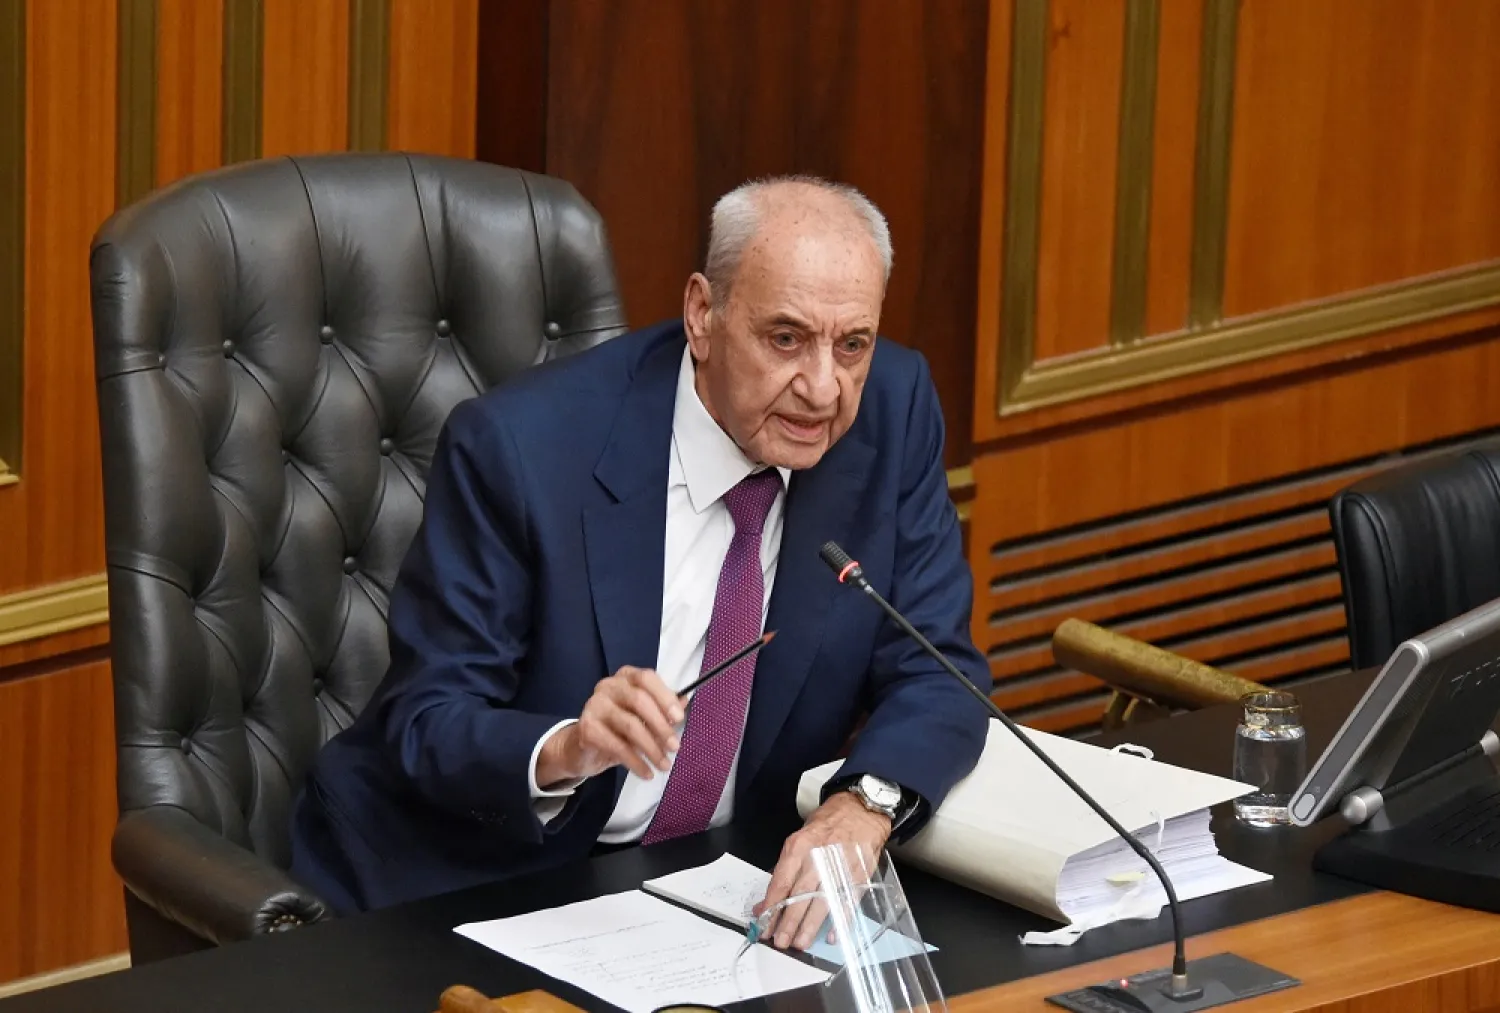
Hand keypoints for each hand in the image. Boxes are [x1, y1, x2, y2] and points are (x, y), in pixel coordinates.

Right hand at [536, 666, 683, 785]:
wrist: (583, 748)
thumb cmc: (618, 728)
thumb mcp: (643, 718)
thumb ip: (663, 709)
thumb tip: (684, 703)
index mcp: (626, 677)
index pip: (647, 678)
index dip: (665, 697)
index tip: (679, 718)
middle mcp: (608, 686)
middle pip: (639, 700)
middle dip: (661, 726)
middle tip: (675, 747)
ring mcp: (594, 705)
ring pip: (630, 724)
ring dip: (651, 748)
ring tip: (664, 765)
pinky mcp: (586, 728)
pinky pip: (616, 746)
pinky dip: (635, 762)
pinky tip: (646, 773)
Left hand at [753, 791, 892, 949]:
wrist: (861, 808)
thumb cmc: (827, 824)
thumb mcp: (800, 839)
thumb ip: (784, 871)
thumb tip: (766, 901)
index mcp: (799, 846)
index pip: (781, 882)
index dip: (772, 907)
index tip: (764, 925)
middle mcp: (818, 857)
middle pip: (800, 895)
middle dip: (788, 922)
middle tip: (781, 942)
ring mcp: (840, 866)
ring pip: (822, 901)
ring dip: (810, 925)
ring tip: (801, 943)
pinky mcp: (858, 874)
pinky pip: (847, 900)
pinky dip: (839, 919)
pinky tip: (831, 935)